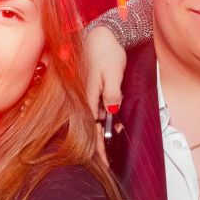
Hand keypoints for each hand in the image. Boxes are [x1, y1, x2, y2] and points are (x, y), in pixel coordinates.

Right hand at [85, 26, 125, 165]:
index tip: (104, 163)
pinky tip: (113, 125)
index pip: (93, 127)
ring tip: (111, 148)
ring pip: (94, 120)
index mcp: (89, 95)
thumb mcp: (114, 72)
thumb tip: (112, 110)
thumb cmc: (107, 52)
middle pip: (91, 128)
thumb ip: (112, 92)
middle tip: (106, 164)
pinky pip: (96, 109)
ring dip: (103, 133)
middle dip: (99, 147)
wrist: (101, 35)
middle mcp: (85, 97)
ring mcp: (88, 93)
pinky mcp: (92, 90)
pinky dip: (104, 119)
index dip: (99, 147)